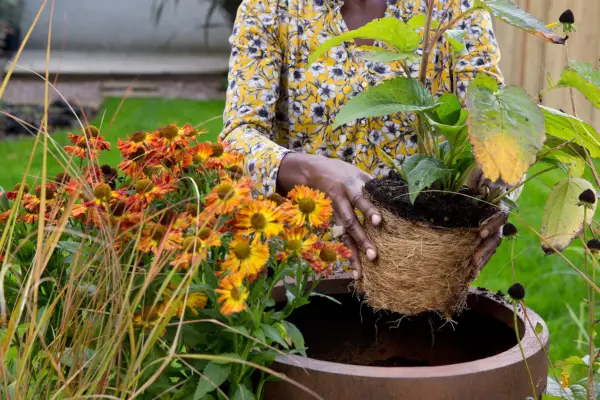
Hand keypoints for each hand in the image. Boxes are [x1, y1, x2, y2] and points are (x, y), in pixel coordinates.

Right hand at [277, 153, 380, 277]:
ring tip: (361, 272)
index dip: (369, 210)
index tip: (379, 222)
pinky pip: (342, 240)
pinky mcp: (333, 221)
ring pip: (344, 236)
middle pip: (351, 223)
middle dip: (362, 240)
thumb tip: (395, 193)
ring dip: (353, 254)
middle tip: (373, 255)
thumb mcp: (356, 171)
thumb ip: (372, 183)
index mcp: (349, 186)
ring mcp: (335, 213)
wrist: (311, 171)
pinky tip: (355, 270)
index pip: (360, 199)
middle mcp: (341, 202)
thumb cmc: (340, 171)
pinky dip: (348, 255)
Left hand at [467, 167, 509, 276]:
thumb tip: (482, 176)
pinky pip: (486, 249)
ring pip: (491, 246)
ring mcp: (494, 228)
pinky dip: (480, 261)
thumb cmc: (483, 176)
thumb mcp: (481, 173)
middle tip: (474, 260)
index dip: (491, 225)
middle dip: (485, 249)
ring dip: (483, 259)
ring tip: (472, 270)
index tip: (480, 233)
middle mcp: (499, 219)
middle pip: (496, 237)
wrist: (490, 181)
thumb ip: (481, 176)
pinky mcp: (487, 235)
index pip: (499, 216)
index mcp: (498, 204)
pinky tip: (471, 273)